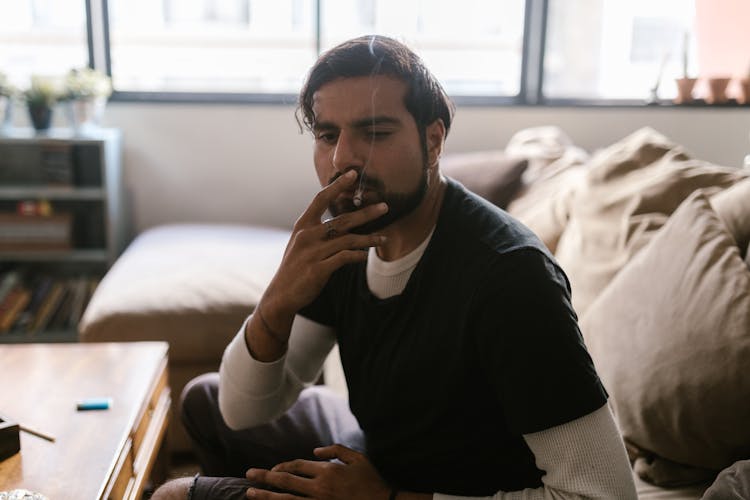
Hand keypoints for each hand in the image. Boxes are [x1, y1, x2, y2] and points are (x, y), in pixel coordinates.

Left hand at [245, 444, 390, 499]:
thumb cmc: (372, 480)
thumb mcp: (357, 458)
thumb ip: (335, 450)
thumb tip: (314, 451)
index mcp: (328, 472)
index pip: (297, 466)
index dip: (282, 466)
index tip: (271, 469)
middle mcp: (319, 488)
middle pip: (285, 481)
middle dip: (265, 477)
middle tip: (248, 475)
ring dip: (266, 497)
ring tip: (250, 494)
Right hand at [259, 170, 387, 327]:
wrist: (280, 295)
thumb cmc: (294, 268)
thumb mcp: (300, 244)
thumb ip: (317, 232)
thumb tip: (340, 223)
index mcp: (302, 225)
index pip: (321, 199)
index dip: (337, 185)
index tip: (352, 174)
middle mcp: (307, 235)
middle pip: (342, 219)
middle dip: (366, 213)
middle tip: (385, 207)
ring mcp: (313, 252)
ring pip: (348, 240)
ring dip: (369, 239)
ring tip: (384, 239)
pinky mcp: (318, 269)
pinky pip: (344, 258)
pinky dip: (357, 255)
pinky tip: (365, 256)